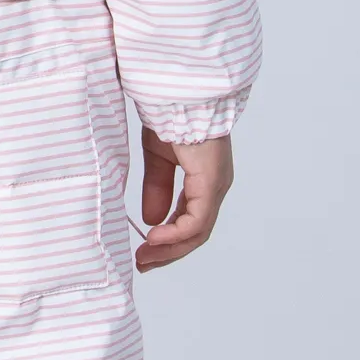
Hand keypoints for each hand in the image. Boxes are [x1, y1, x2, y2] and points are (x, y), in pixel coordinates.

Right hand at [136, 126, 232, 272]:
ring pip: (198, 232)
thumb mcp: (158, 159)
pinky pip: (196, 221)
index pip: (190, 220)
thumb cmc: (171, 117)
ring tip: (145, 256)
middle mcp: (215, 187)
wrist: (178, 97)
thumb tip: (151, 219)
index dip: (167, 239)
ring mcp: (216, 186)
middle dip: (167, 251)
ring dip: (170, 248)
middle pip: (196, 234)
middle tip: (143, 263)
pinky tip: (154, 237)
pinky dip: (175, 234)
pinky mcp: (211, 183)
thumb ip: (156, 188)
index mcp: (205, 180)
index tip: (143, 249)